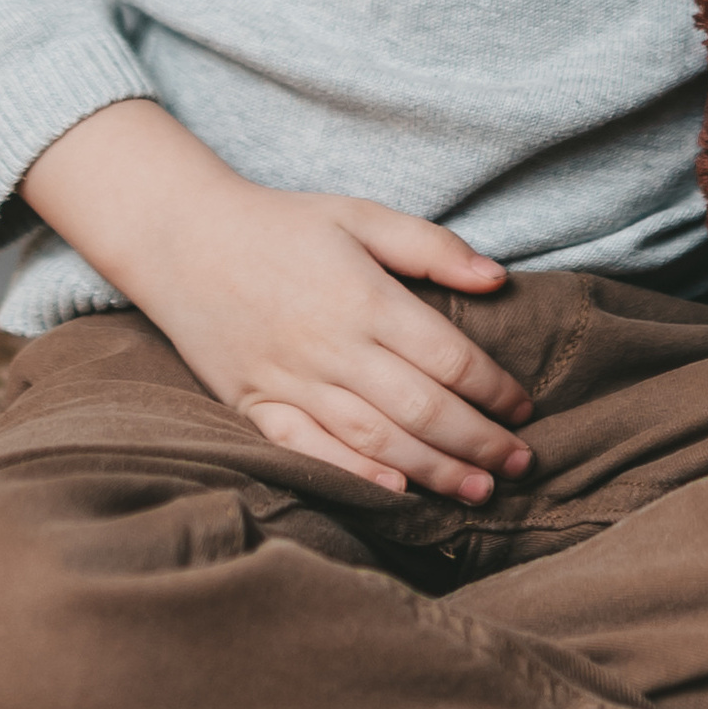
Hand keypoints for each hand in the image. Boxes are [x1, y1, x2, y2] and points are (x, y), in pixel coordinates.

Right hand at [20, 101, 534, 502]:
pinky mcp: (254, 405)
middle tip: (520, 465)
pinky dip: (352, 476)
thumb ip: (431, 247)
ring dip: (434, 470)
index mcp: (364, 297)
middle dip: (479, 442)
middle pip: (421, 409)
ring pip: (375, 440)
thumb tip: (499, 279)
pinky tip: (394, 493)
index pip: (449, 357)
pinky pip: (309, 451)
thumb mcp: (359, 215)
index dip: (495, 388)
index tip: (525, 407)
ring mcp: (290, 381)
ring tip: (478, 492)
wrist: (183, 238)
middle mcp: (331, 346)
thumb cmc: (281, 224)